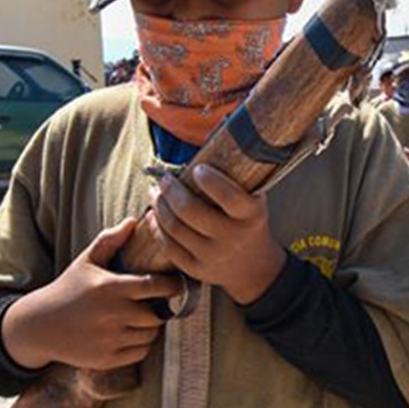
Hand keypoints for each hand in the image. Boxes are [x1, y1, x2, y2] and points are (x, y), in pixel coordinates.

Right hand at [1, 217, 180, 370]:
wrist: (40, 325)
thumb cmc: (67, 289)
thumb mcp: (86, 261)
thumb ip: (110, 240)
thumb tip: (132, 222)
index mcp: (111, 288)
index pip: (156, 286)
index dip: (172, 286)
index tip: (177, 284)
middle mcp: (113, 314)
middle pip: (157, 315)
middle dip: (160, 310)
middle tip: (156, 305)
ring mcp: (110, 339)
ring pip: (150, 335)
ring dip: (151, 328)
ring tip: (141, 318)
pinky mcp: (107, 359)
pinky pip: (140, 353)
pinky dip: (141, 346)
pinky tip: (130, 334)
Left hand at [154, 164, 287, 304]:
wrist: (254, 267)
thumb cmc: (249, 222)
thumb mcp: (254, 200)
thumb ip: (236, 177)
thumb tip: (211, 137)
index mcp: (250, 216)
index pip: (229, 196)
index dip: (210, 180)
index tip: (196, 168)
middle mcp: (232, 238)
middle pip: (191, 211)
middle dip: (172, 190)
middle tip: (164, 179)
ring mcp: (213, 256)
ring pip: (175, 228)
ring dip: (160, 206)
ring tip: (156, 192)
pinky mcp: (196, 270)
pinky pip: (169, 246)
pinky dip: (157, 227)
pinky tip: (154, 214)